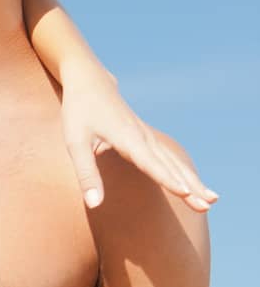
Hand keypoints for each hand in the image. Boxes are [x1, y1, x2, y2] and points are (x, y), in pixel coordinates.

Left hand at [58, 64, 216, 213]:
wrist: (90, 81)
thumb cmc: (79, 112)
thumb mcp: (74, 143)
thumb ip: (86, 174)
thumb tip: (93, 205)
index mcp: (127, 138)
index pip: (150, 163)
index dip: (167, 178)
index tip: (185, 192)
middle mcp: (143, 137)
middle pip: (170, 165)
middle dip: (190, 185)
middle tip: (208, 204)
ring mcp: (147, 136)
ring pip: (174, 161)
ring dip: (193, 180)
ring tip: (212, 199)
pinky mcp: (147, 137)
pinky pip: (169, 157)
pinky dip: (184, 171)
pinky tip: (195, 184)